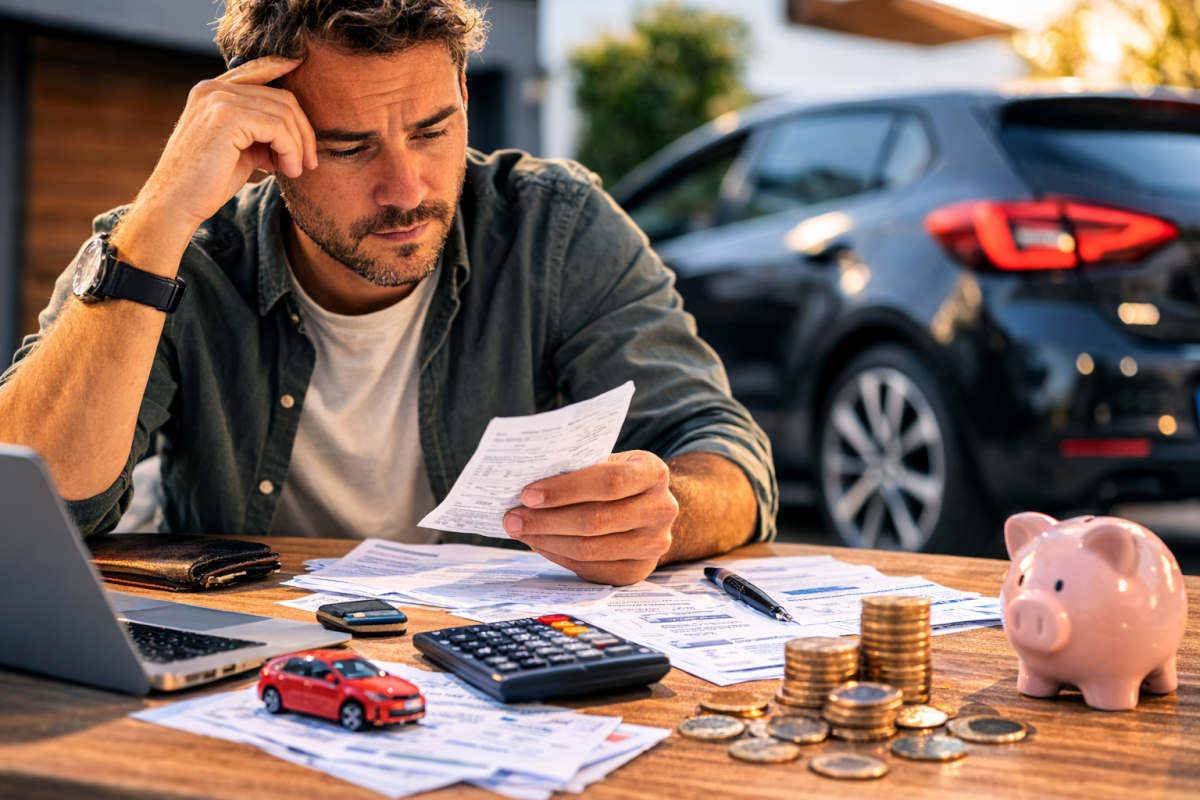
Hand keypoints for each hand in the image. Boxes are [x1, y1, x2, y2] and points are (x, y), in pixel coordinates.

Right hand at [132, 56, 317, 239]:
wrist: (176, 203)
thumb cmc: (207, 184)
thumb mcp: (239, 152)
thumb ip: (260, 134)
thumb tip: (293, 136)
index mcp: (211, 92)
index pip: (253, 69)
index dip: (278, 63)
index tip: (299, 61)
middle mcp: (213, 89)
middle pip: (280, 97)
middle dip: (302, 131)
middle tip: (308, 162)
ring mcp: (218, 99)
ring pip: (284, 113)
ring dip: (298, 146)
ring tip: (295, 171)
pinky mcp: (227, 117)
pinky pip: (278, 128)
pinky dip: (291, 150)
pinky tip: (287, 170)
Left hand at [502, 451, 679, 585]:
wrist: (652, 508)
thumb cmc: (619, 478)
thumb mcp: (609, 462)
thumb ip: (579, 468)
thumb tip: (526, 480)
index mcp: (653, 472)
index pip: (608, 482)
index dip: (565, 489)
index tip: (528, 494)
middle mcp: (661, 510)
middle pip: (595, 520)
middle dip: (546, 519)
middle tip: (512, 517)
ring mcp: (653, 545)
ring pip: (589, 548)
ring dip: (546, 540)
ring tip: (519, 530)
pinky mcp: (637, 571)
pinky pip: (589, 568)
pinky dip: (558, 555)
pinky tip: (539, 543)